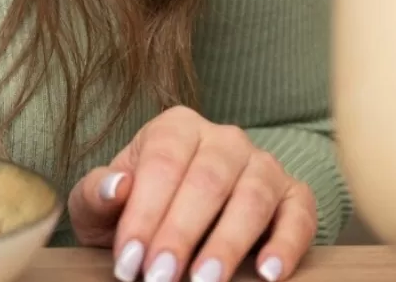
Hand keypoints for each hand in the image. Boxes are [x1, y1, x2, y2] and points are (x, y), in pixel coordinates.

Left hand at [68, 106, 316, 281]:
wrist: (173, 225)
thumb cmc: (132, 212)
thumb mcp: (101, 205)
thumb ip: (96, 193)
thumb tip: (115, 186)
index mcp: (174, 128)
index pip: (161, 165)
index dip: (144, 214)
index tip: (129, 260)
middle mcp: (224, 138)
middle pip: (206, 181)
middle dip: (180, 234)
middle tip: (160, 277)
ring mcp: (264, 164)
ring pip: (253, 197)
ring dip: (228, 244)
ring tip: (204, 281)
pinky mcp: (295, 196)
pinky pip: (299, 216)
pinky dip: (287, 245)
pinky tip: (267, 274)